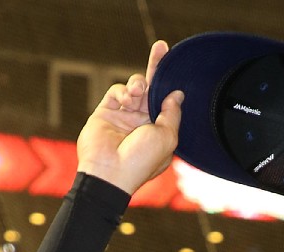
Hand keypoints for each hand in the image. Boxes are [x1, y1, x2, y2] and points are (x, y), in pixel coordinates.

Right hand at [76, 39, 182, 193]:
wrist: (109, 173)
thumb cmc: (141, 160)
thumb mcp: (166, 137)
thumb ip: (172, 114)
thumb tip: (178, 94)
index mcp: (160, 132)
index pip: (166, 102)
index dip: (170, 84)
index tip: (175, 64)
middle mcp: (142, 124)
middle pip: (151, 89)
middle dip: (156, 68)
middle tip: (161, 46)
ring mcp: (124, 118)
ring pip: (134, 88)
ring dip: (138, 85)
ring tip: (137, 92)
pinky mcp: (105, 113)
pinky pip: (117, 92)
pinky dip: (123, 91)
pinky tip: (127, 99)